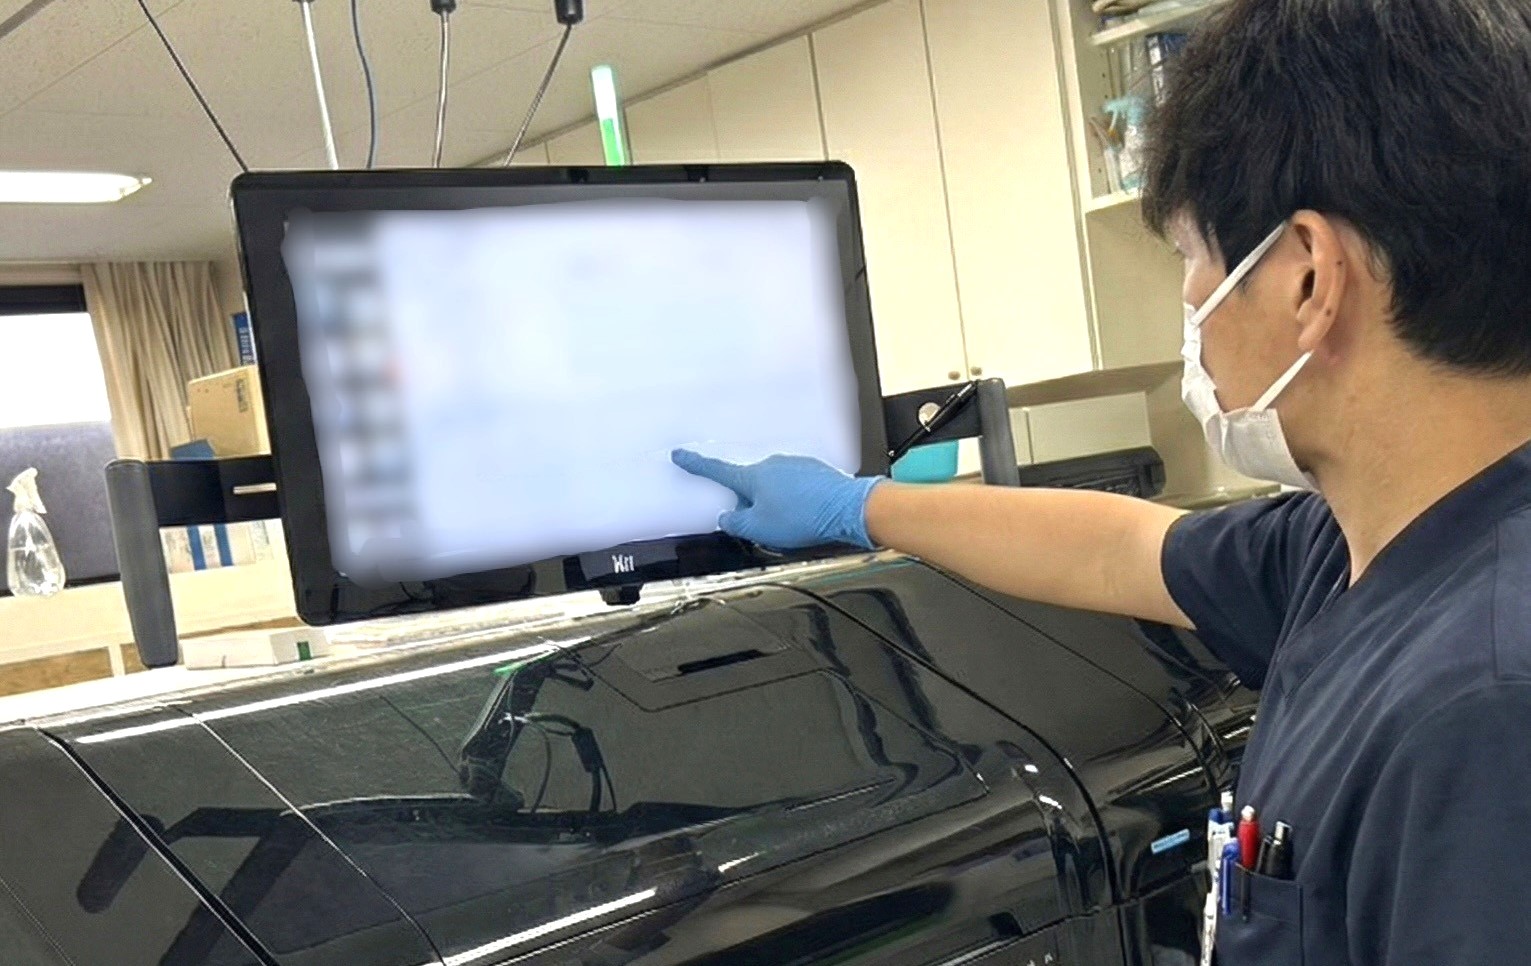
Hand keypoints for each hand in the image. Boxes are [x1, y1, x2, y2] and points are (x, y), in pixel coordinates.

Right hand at [671, 449, 883, 550]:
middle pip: (749, 486)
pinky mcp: (813, 471)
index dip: (696, 465)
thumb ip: (736, 523)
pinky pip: (795, 487)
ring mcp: (794, 465)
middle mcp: (772, 466)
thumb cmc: (804, 517)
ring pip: (773, 488)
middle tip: (766, 525)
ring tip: (794, 523)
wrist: (848, 508)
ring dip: (777, 505)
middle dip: (752, 505)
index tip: (681, 455)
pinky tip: (807, 515)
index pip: (717, 470)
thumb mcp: (760, 529)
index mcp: (753, 478)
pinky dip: (796, 501)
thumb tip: (727, 517)